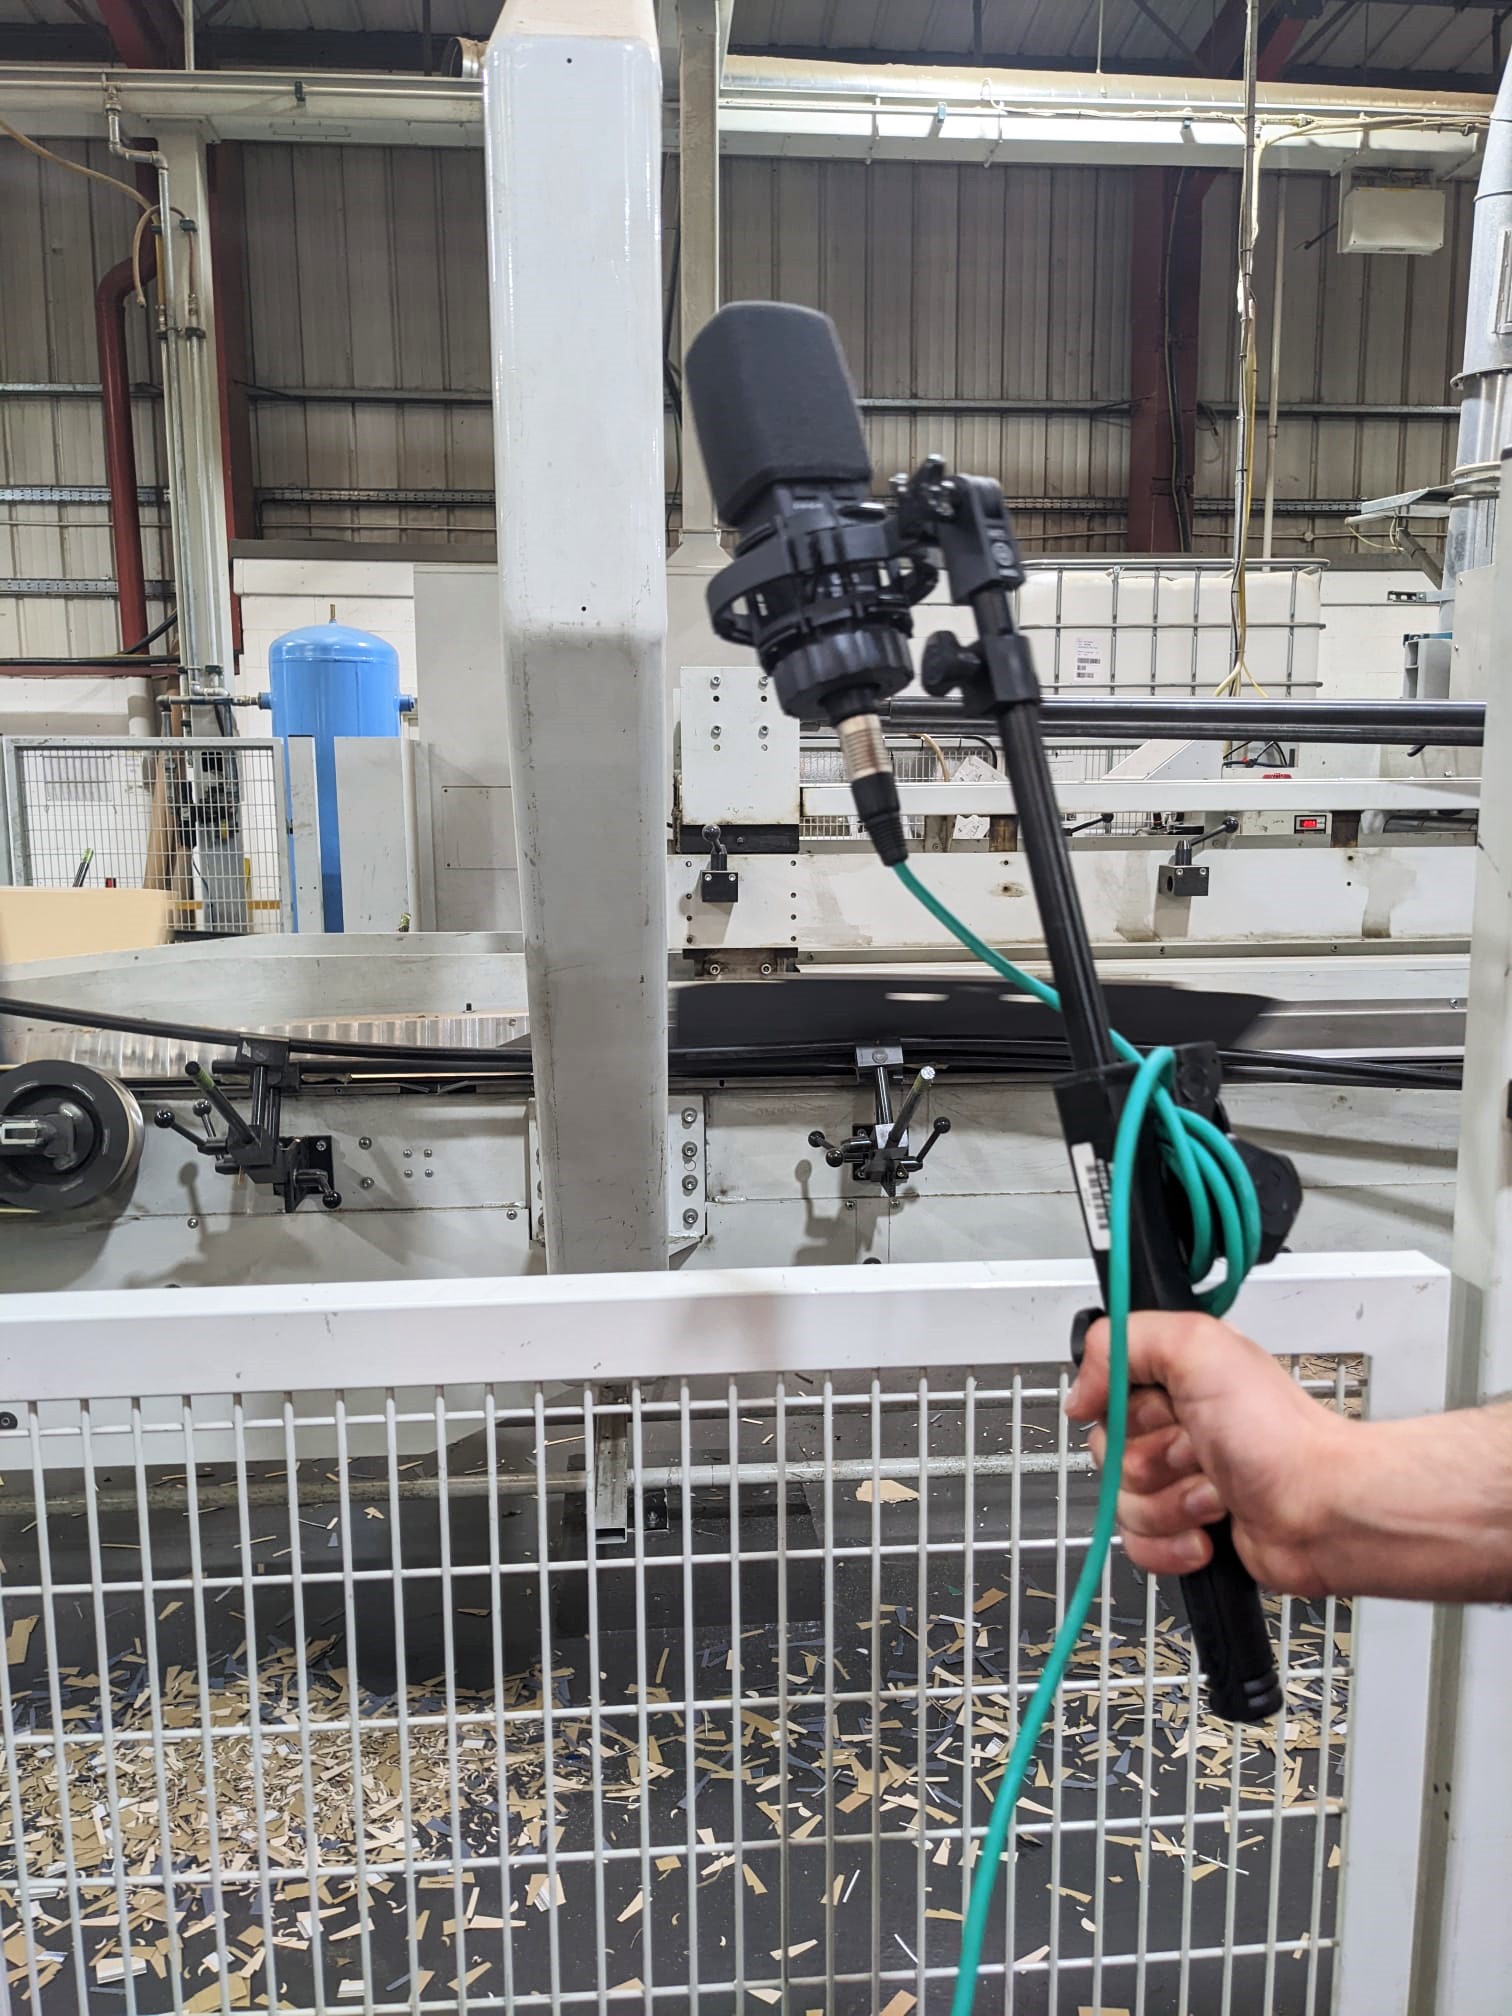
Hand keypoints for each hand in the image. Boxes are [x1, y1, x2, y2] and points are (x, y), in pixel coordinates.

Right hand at [1064, 1310, 1353, 1598]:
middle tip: (1198, 1450)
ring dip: (1170, 1504)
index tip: (1161, 1410)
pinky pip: (1138, 1545)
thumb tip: (1080, 1390)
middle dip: (1152, 1461)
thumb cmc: (1279, 1434)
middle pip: (1107, 1454)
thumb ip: (1123, 1341)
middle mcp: (1174, 1427)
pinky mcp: (1185, 1530)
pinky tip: (1208, 1532)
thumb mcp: (1197, 1347)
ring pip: (1122, 1504)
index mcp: (1174, 1378)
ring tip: (1217, 1491)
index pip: (1103, 1394)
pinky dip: (1171, 1545)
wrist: (1322, 1511)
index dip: (1125, 1411)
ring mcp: (1179, 1482)